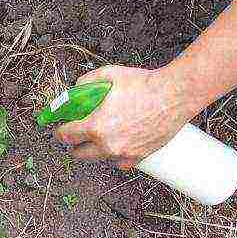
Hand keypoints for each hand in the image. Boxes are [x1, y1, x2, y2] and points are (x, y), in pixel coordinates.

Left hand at [54, 65, 200, 169]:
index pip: (66, 136)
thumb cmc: (144, 84)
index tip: (61, 129)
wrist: (175, 94)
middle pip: (78, 154)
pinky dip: (116, 155)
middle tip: (78, 135)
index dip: (60, 132)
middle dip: (75, 144)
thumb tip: (75, 90)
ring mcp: (123, 153)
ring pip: (99, 158)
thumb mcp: (109, 75)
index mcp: (96, 126)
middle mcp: (107, 144)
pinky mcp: (139, 156)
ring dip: (95, 149)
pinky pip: (119, 162)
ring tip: (100, 136)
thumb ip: (86, 82)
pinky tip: (118, 143)